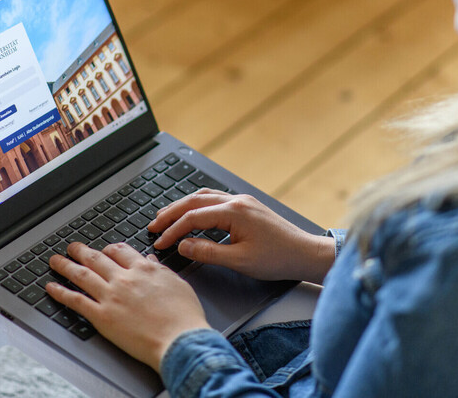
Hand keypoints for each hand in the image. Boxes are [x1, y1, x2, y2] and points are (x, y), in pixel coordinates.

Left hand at [46, 242, 209, 370]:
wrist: (180, 340)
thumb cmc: (184, 317)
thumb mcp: (178, 284)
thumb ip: (161, 271)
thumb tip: (151, 261)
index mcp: (144, 269)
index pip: (120, 251)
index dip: (108, 249)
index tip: (103, 250)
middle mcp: (125, 279)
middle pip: (97, 259)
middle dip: (82, 251)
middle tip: (72, 247)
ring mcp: (111, 296)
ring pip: (82, 275)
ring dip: (65, 266)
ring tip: (56, 261)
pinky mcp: (102, 316)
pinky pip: (76, 300)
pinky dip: (61, 292)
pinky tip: (52, 287)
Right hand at [148, 190, 334, 283]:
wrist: (304, 253)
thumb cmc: (277, 258)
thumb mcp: (240, 261)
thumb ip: (208, 252)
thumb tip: (183, 246)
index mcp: (234, 212)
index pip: (193, 218)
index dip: (173, 230)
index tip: (159, 242)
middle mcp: (237, 201)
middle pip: (194, 201)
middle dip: (171, 213)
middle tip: (153, 225)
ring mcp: (242, 201)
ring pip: (204, 197)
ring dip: (183, 206)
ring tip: (166, 217)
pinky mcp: (247, 206)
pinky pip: (215, 199)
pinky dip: (198, 205)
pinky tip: (192, 213)